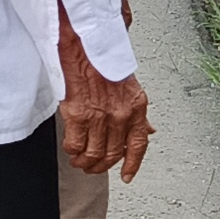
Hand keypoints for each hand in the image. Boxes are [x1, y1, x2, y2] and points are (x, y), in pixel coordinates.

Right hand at [57, 8, 151, 182]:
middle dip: (102, 165)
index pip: (139, 144)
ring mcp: (100, 116)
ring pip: (94, 153)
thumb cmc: (102, 58)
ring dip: (85, 162)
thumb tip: (148, 129)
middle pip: (113, 153)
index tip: (127, 176)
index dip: (133, 164)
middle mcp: (121, 114)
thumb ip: (136, 110)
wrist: (83, 43)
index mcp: (136, 105)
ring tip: (79, 161)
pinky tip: (71, 148)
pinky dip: (72, 150)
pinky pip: (75, 144)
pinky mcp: (79, 115)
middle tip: (93, 167)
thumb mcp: (129, 83)